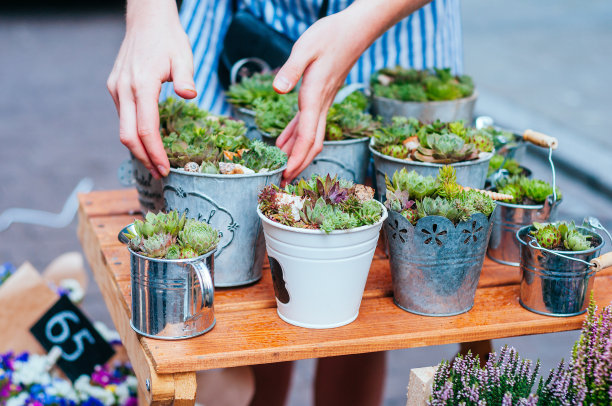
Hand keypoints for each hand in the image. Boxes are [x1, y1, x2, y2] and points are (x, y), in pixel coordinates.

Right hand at [107, 0, 195, 178]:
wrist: (146, 20)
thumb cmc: (168, 39)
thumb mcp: (183, 56)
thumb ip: (185, 78)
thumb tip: (190, 96)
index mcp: (142, 85)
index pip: (146, 130)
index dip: (155, 153)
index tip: (165, 169)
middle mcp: (124, 89)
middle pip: (128, 136)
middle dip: (144, 158)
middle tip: (160, 174)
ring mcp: (116, 88)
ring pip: (123, 128)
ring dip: (138, 148)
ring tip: (155, 162)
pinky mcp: (115, 87)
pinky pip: (123, 117)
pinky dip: (134, 133)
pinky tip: (148, 140)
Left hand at [273, 10, 369, 182]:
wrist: (355, 30)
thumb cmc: (330, 35)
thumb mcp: (306, 47)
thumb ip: (291, 69)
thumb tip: (277, 88)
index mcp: (315, 96)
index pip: (307, 136)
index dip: (297, 158)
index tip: (286, 174)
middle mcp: (320, 104)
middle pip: (311, 144)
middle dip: (298, 165)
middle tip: (283, 183)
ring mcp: (322, 102)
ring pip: (310, 136)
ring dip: (296, 154)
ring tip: (281, 171)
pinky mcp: (319, 96)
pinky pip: (306, 123)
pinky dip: (294, 137)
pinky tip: (282, 144)